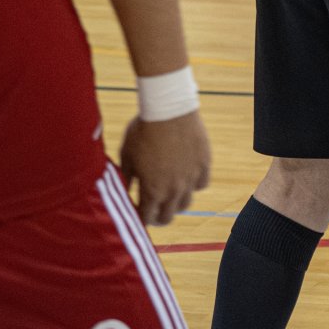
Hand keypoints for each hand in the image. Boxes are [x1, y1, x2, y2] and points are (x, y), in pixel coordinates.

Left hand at [118, 110, 211, 226]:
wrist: (169, 109)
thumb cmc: (143, 130)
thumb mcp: (127, 155)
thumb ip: (126, 177)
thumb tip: (124, 191)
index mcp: (152, 190)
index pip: (146, 218)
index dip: (139, 219)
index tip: (136, 215)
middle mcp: (173, 190)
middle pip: (167, 217)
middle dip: (157, 217)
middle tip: (152, 210)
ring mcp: (190, 178)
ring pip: (185, 204)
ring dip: (175, 204)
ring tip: (169, 196)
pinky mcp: (204, 164)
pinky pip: (201, 184)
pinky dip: (193, 185)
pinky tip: (186, 178)